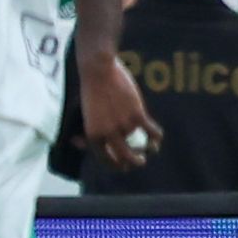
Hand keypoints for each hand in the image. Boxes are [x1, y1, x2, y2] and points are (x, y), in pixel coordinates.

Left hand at [76, 51, 161, 168]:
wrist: (98, 71)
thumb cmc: (89, 91)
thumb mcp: (83, 115)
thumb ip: (84, 131)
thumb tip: (79, 144)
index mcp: (93, 135)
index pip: (105, 160)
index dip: (115, 166)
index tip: (122, 167)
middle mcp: (108, 133)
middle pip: (125, 158)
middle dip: (133, 163)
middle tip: (139, 162)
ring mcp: (124, 125)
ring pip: (140, 143)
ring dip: (147, 149)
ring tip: (150, 149)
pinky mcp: (137, 114)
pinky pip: (152, 132)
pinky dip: (156, 138)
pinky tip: (157, 138)